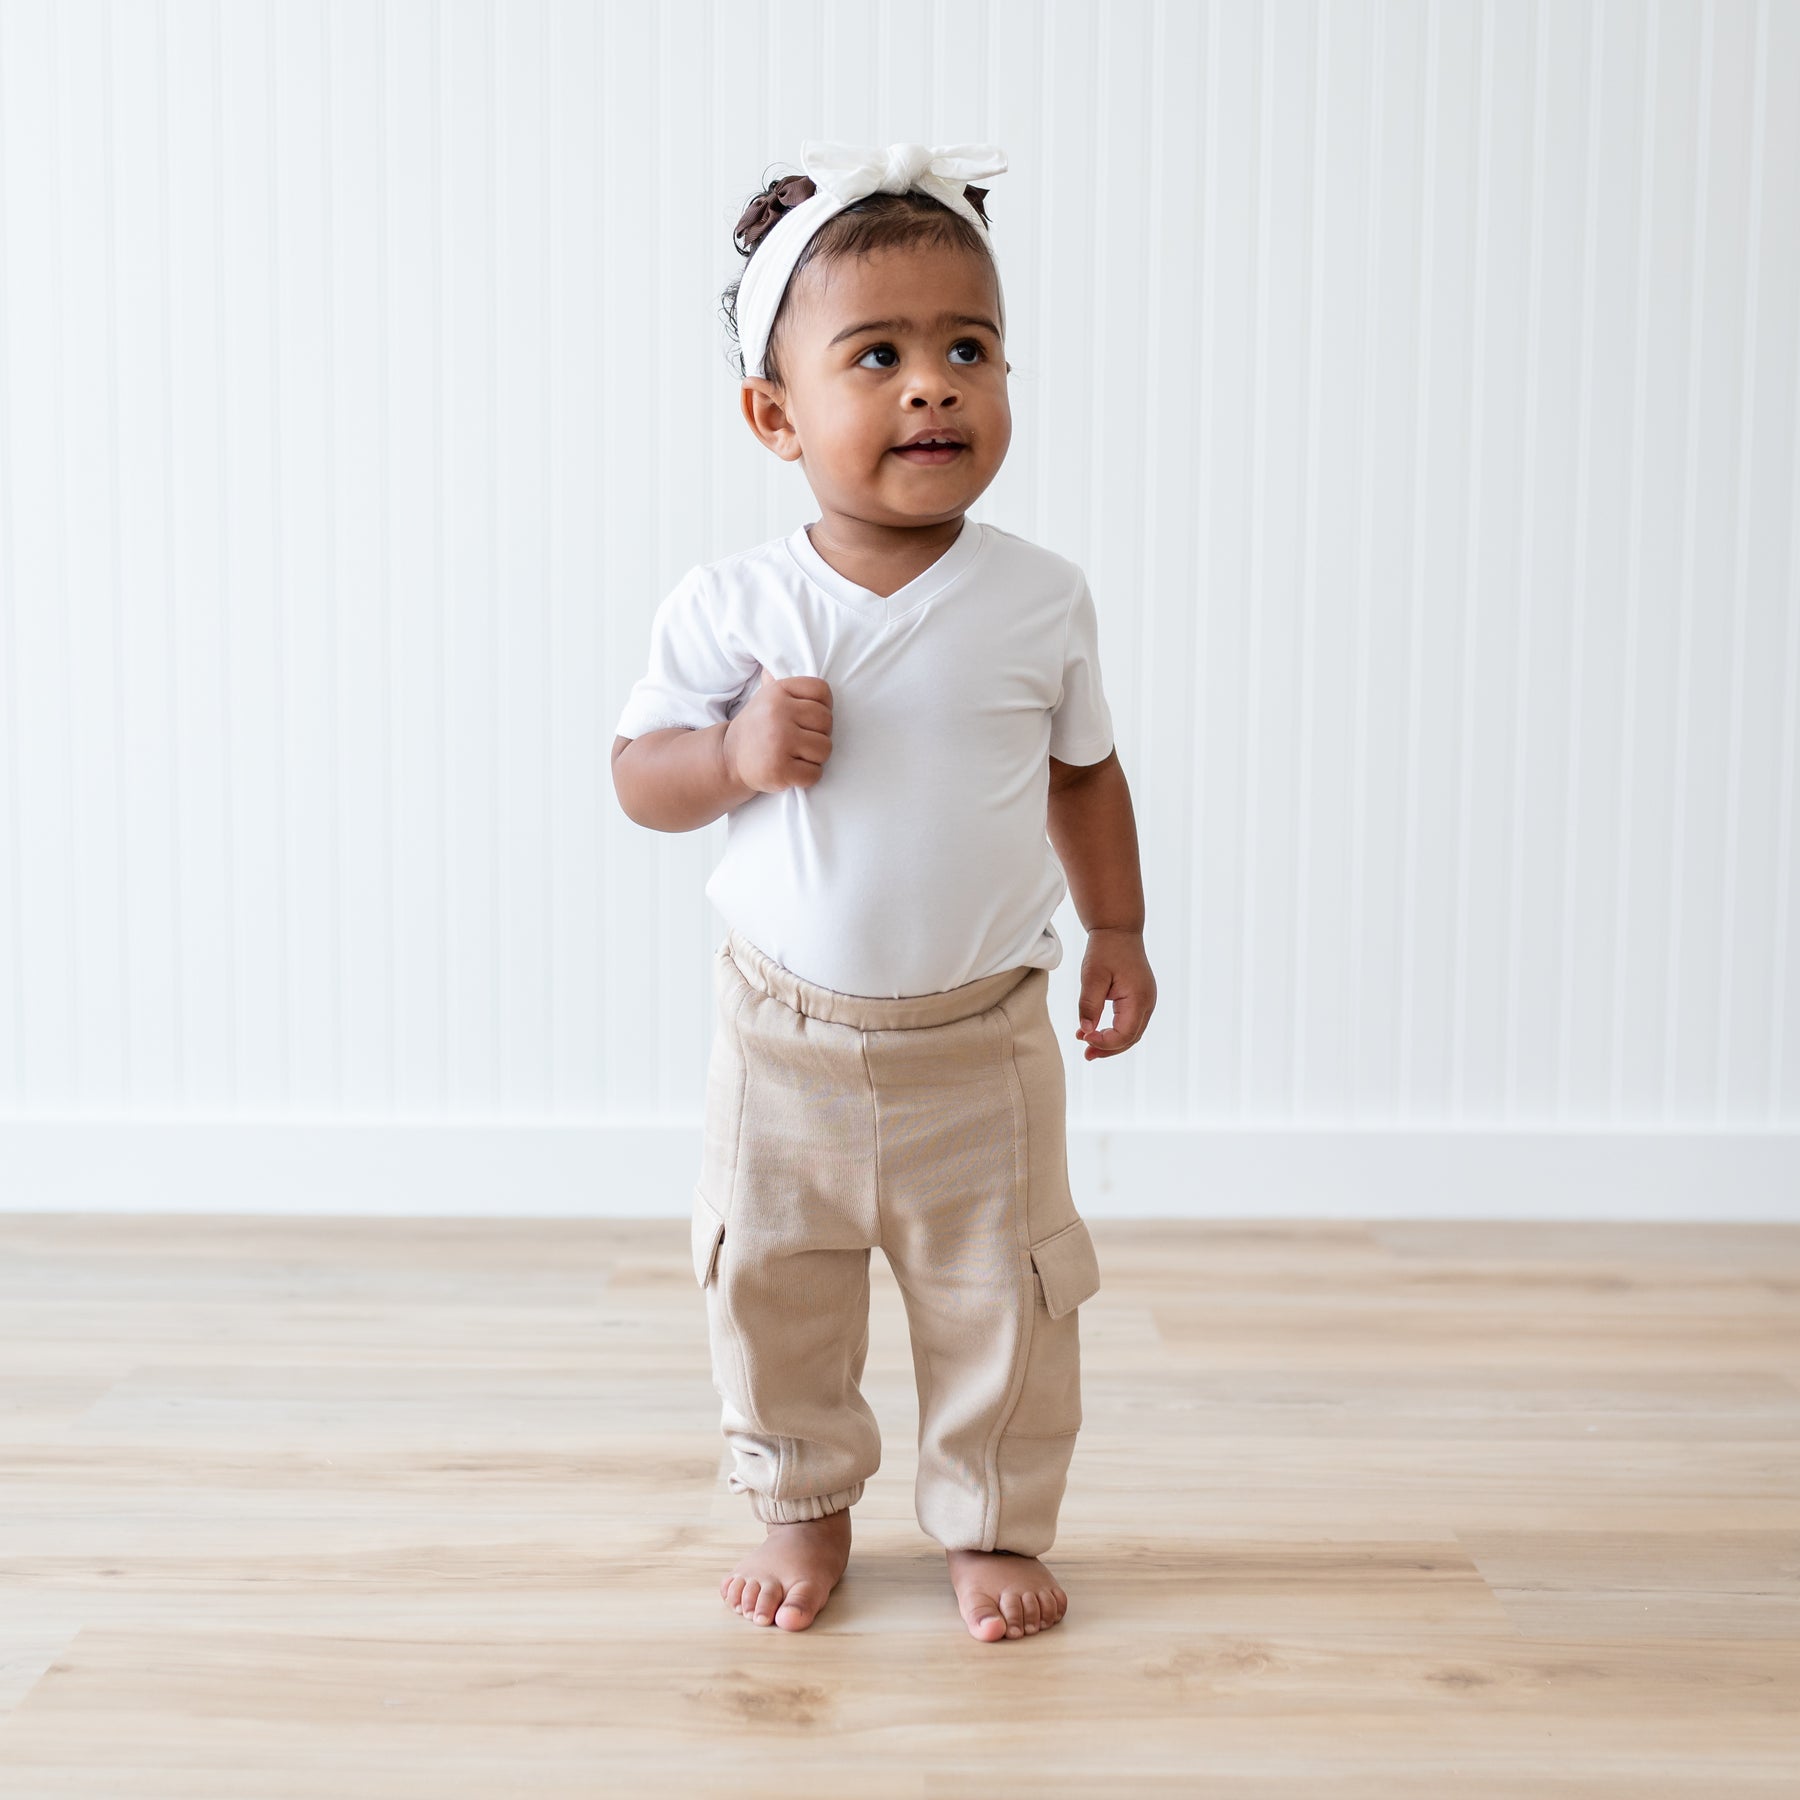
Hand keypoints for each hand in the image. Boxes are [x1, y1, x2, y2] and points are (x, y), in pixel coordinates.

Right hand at [723, 664, 832, 793]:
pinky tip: (792, 771)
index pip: (822, 690)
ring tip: (795, 756)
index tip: (809, 719)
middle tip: (800, 741)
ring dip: (814, 758)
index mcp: (777, 691)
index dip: (823, 707)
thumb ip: (781, 684)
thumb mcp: (765, 698)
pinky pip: (814, 774)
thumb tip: (776, 666)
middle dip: (819, 734)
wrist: (728, 759)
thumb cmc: (757, 728)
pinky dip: (807, 777)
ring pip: (825, 749)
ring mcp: (778, 741)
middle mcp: (777, 713)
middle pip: (827, 722)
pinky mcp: (779, 769)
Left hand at [1075, 928, 1155, 1058]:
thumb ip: (1089, 1005)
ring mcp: (1146, 1001)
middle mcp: (1148, 1003)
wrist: (1118, 930)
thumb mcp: (1092, 976)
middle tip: (1086, 1055)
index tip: (1083, 1036)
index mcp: (1139, 999)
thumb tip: (1085, 1031)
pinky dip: (1114, 1031)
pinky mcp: (1140, 999)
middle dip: (1108, 1049)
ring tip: (1087, 1046)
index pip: (1124, 1034)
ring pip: (1131, 1033)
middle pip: (1130, 1038)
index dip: (1104, 1042)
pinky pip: (1129, 1022)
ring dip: (1110, 1042)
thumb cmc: (1105, 950)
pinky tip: (1095, 1031)